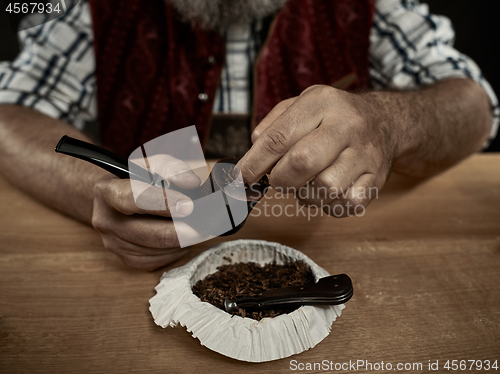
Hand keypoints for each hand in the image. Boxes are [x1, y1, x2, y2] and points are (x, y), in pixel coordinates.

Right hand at [92, 155, 201, 269]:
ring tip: (200, 225)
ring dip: (185, 240)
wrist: (117, 200)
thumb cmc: (138, 179)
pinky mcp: (128, 259)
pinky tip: (183, 235)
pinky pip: (161, 259)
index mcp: (107, 192)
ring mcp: (115, 244)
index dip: (163, 203)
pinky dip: (178, 248)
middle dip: (186, 230)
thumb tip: (191, 182)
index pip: (133, 199)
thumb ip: (171, 167)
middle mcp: (106, 221)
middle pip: (153, 234)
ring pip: (161, 249)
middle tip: (210, 223)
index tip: (188, 205)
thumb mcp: (152, 163)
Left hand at [238, 85, 395, 216]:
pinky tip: (328, 191)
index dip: (253, 163)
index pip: (278, 138)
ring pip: (325, 188)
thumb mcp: (301, 105)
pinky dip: (330, 205)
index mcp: (322, 103)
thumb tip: (253, 153)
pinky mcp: (377, 179)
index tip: (240, 178)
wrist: (384, 122)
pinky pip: (346, 205)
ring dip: (306, 193)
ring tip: (308, 182)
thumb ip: (272, 125)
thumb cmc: (332, 117)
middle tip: (279, 179)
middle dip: (280, 179)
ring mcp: (366, 153)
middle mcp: (347, 125)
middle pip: (302, 162)